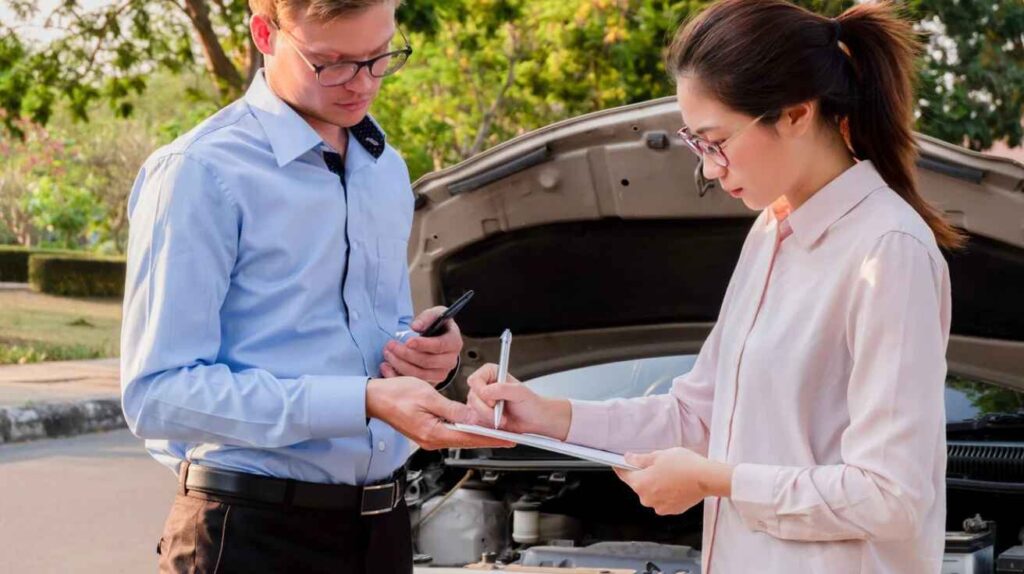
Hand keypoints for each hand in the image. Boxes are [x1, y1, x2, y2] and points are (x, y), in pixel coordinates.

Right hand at [366, 377, 512, 450]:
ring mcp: (428, 438)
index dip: (491, 438)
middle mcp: (431, 440)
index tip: (507, 439)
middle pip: (466, 440)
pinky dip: (464, 429)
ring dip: (477, 433)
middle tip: (508, 437)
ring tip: (496, 430)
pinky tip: (473, 425)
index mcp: (433, 432)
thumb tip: (472, 416)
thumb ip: (452, 408)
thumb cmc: (396, 394)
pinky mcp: (426, 433)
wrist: (374, 399)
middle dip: (488, 438)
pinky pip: (450, 433)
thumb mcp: (428, 397)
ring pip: (459, 437)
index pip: (469, 437)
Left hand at [380, 306, 462, 384]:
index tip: (408, 341)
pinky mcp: (430, 383)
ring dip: (400, 365)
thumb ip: (427, 317)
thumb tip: (416, 326)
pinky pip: (413, 384)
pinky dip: (397, 376)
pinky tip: (386, 367)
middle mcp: (450, 361)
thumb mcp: (435, 315)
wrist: (439, 339)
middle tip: (390, 345)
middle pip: (427, 362)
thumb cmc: (438, 326)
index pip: (440, 346)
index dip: (423, 344)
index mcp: (454, 343)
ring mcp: (441, 374)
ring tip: (388, 354)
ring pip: (420, 375)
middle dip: (406, 354)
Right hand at [466, 363, 571, 439]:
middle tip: (499, 414)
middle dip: (486, 410)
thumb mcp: (519, 392)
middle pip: (471, 398)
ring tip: (502, 419)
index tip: (493, 401)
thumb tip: (485, 392)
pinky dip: (486, 425)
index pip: (474, 380)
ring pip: (472, 412)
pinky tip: (498, 423)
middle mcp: (484, 386)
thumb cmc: (530, 404)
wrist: (535, 420)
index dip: (481, 392)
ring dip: (487, 419)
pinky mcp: (481, 415)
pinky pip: (475, 422)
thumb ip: (501, 389)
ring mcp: (481, 402)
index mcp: (491, 374)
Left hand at [613, 447, 733, 515]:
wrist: (706, 478)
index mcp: (641, 484)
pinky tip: (675, 483)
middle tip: (656, 465)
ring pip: (652, 493)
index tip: (618, 464)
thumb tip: (629, 459)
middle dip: (645, 476)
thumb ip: (640, 459)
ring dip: (656, 485)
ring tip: (670, 473)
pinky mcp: (672, 510)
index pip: (624, 476)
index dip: (621, 468)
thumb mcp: (658, 456)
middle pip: (639, 485)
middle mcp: (647, 499)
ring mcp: (659, 506)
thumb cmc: (684, 466)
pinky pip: (663, 500)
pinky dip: (666, 493)